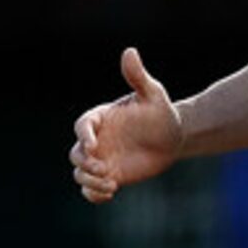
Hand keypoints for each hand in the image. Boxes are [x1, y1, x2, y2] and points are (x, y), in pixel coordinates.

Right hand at [69, 48, 184, 203]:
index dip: (83, 136)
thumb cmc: (161, 113)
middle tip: (106, 170)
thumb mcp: (152, 94)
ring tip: (111, 185)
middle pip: (75, 154)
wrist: (173, 137)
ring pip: (79, 174)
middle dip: (85, 164)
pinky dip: (94, 195)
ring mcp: (102, 159)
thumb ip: (138, 77)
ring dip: (89, 182)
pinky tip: (111, 193)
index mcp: (101, 118)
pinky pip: (91, 190)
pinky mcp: (110, 176)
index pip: (82, 126)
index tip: (94, 146)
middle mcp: (97, 140)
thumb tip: (130, 52)